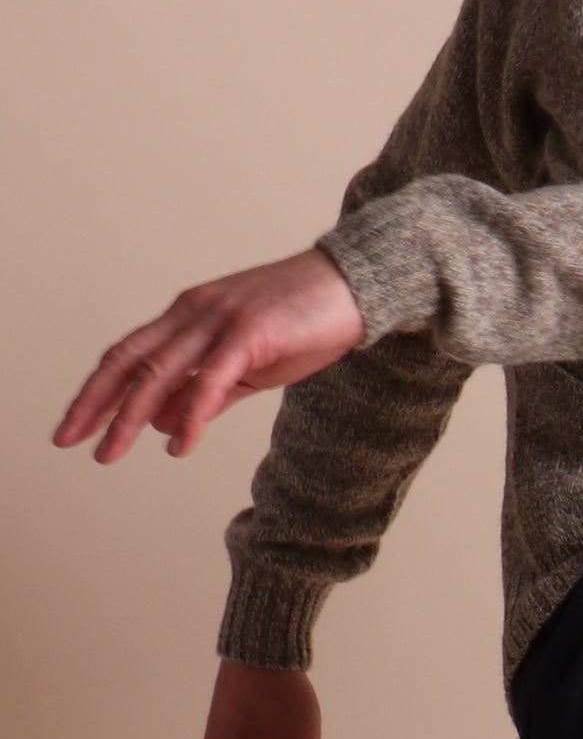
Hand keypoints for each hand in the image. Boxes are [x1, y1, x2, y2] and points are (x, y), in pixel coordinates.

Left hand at [54, 246, 365, 462]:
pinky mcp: (251, 331)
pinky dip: (191, 415)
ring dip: (129, 416)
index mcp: (187, 316)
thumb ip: (206, 393)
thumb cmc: (306, 324)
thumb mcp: (247, 366)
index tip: (74, 426)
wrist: (357, 287)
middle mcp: (193, 312)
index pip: (126, 356)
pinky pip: (210, 380)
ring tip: (110, 452)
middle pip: (129, 361)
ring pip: (159, 371)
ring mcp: (220, 319)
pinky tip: (178, 444)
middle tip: (68, 440)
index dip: (95, 391)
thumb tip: (163, 424)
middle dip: (94, 404)